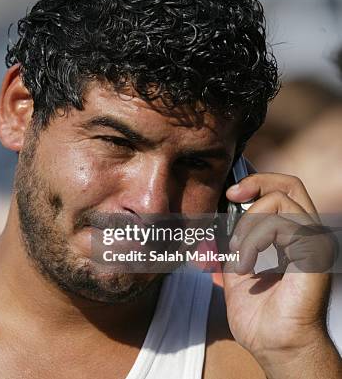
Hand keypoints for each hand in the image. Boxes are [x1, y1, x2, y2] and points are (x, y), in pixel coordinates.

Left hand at [222, 173, 340, 377]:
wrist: (275, 345)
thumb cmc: (260, 316)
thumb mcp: (236, 270)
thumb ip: (232, 245)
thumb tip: (213, 225)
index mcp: (293, 237)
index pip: (284, 192)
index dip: (257, 184)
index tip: (230, 194)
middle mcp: (308, 235)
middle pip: (290, 184)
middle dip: (256, 183)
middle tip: (231, 196)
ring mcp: (315, 243)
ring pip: (281, 201)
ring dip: (248, 226)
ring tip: (238, 256)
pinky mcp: (315, 253)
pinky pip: (280, 225)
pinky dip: (253, 241)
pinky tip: (245, 265)